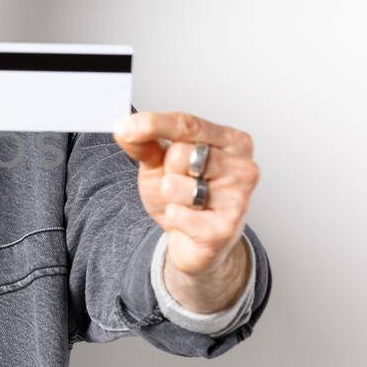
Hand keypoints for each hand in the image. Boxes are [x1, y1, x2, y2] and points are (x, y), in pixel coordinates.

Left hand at [112, 110, 259, 291]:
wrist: (196, 242)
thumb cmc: (184, 196)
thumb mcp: (161, 163)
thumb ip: (145, 143)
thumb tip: (124, 127)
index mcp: (231, 141)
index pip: (188, 124)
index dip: (153, 124)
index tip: (125, 127)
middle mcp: (242, 166)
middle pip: (180, 153)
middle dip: (167, 170)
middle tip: (179, 184)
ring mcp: (237, 198)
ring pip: (175, 185)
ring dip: (169, 197)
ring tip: (185, 204)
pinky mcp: (226, 228)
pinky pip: (178, 214)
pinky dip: (173, 217)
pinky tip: (188, 221)